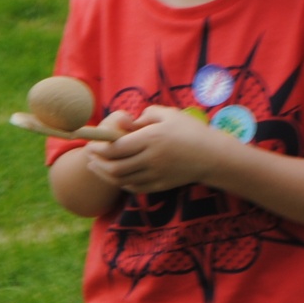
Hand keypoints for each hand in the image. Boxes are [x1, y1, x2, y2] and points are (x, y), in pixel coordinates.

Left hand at [85, 106, 237, 194]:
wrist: (214, 156)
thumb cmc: (190, 131)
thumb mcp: (168, 115)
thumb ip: (144, 116)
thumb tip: (122, 122)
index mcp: (151, 139)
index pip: (115, 148)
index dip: (98, 148)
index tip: (90, 144)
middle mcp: (151, 159)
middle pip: (115, 166)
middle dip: (97, 162)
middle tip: (89, 156)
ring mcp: (156, 174)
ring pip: (122, 180)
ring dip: (104, 174)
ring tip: (96, 166)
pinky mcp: (161, 185)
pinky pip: (134, 187)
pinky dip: (121, 182)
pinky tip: (115, 175)